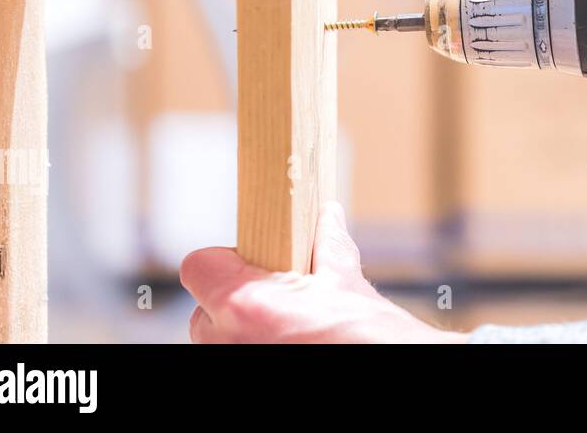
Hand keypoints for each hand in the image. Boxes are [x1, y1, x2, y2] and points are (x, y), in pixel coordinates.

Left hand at [182, 202, 465, 342]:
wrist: (389, 363)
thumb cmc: (366, 334)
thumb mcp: (345, 280)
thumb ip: (327, 245)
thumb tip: (327, 216)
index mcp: (245, 304)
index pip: (198, 266)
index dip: (225, 260)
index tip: (254, 261)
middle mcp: (228, 341)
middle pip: (205, 308)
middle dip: (236, 299)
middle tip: (276, 295)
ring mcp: (235, 361)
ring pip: (219, 337)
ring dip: (243, 328)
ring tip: (288, 324)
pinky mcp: (241, 370)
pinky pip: (238, 351)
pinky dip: (256, 344)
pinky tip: (291, 340)